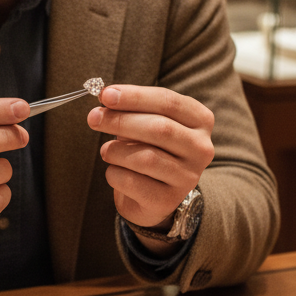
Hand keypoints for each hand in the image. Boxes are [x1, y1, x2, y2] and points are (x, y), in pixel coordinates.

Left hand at [88, 84, 213, 239]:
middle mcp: (201, 149)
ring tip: (106, 151)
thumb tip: (106, 97)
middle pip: (159, 128)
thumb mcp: (145, 122)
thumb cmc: (148, 148)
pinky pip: (132, 182)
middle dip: (121, 120)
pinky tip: (114, 170)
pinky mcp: (167, 201)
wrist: (152, 194)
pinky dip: (114, 173)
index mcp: (200, 121)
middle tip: (94, 118)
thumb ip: (131, 108)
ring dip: (115, 151)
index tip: (106, 95)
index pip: (168, 102)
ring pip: (146, 157)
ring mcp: (187, 177)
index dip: (134, 97)